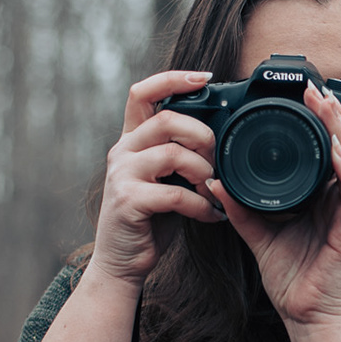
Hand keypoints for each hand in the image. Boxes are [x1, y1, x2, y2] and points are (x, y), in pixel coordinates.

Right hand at [87, 70, 225, 288]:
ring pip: (173, 153)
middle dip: (202, 136)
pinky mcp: (128, 201)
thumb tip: (219, 135)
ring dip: (203, 172)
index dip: (173, 79)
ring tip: (213, 191)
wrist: (121, 263)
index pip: (142, 93)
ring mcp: (122, 176)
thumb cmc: (149, 220)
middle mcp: (122, 152)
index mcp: (131, 141)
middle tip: (216, 161)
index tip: (205, 78)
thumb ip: (178, 153)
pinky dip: (200, 205)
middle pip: (166, 119)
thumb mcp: (164, 179)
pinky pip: (175, 193)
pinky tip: (211, 215)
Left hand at [213, 83, 340, 330]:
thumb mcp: (259, 235)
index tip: (303, 96)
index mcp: (324, 196)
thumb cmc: (291, 279)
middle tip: (313, 90)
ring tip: (325, 106)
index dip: (322, 120)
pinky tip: (336, 150)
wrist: (304, 317)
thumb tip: (215, 183)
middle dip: (332, 114)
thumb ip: (240, 208)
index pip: (331, 148)